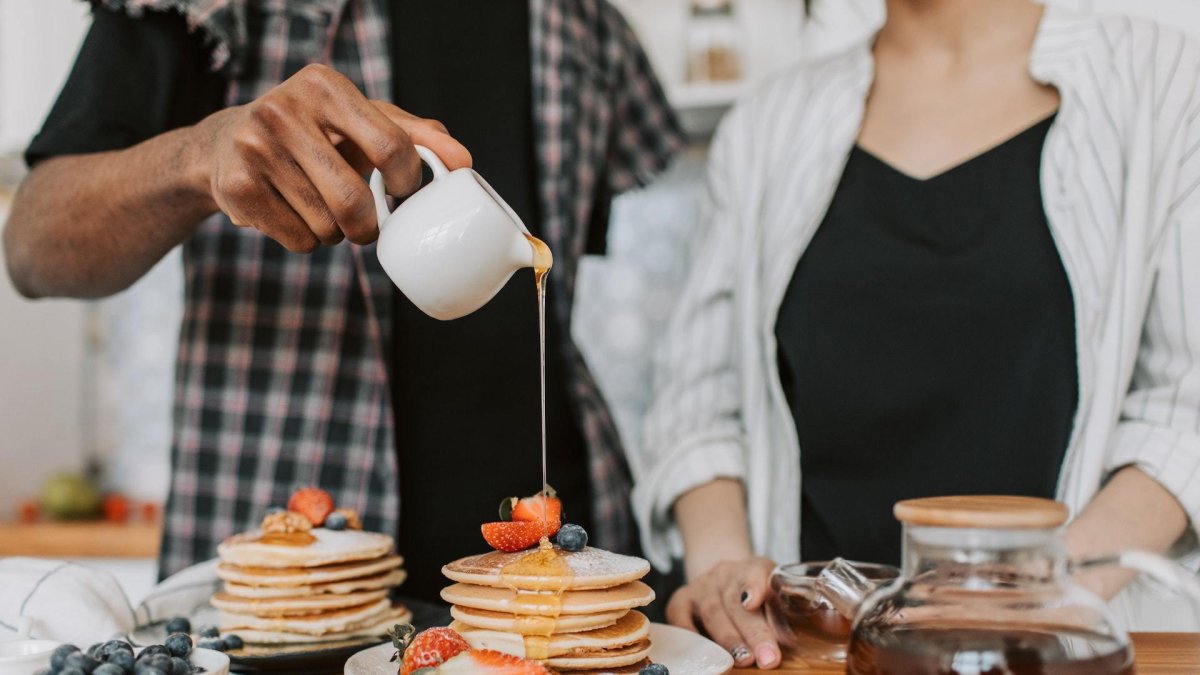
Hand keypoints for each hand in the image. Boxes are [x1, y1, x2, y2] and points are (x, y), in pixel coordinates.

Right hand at [196, 63, 470, 251]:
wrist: (226, 143)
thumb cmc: (315, 131)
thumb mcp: (362, 119)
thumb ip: (416, 135)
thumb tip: (463, 161)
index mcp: (324, 86)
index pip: (391, 146)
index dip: (408, 181)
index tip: (404, 190)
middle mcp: (283, 110)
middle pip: (354, 200)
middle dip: (370, 227)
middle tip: (368, 226)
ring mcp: (254, 148)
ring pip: (326, 227)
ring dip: (336, 234)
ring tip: (322, 209)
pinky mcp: (235, 186)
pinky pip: (299, 240)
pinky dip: (308, 242)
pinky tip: (293, 214)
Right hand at [666, 557, 781, 668]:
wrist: (725, 580)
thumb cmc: (756, 594)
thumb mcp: (774, 594)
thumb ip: (780, 612)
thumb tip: (789, 641)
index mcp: (753, 568)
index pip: (754, 572)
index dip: (753, 586)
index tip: (752, 603)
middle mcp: (725, 574)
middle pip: (735, 601)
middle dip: (753, 632)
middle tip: (768, 658)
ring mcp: (702, 585)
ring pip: (713, 612)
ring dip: (728, 639)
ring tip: (743, 660)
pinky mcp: (682, 599)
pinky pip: (680, 616)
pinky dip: (690, 634)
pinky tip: (705, 652)